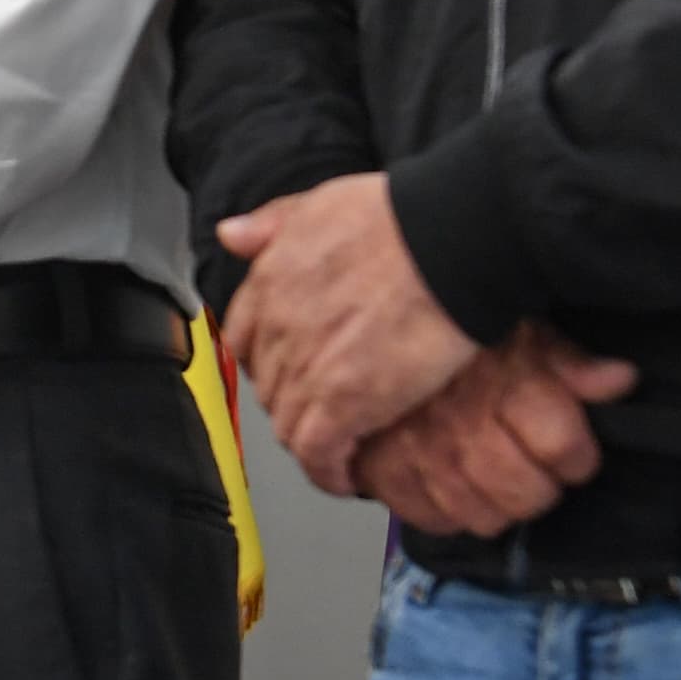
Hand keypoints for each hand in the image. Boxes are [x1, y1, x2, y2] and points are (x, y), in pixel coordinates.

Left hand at [217, 171, 480, 491]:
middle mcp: (278, 326)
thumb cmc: (404, 218)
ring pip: (289, 424)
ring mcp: (306, 367)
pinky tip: (346, 478)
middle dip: (294, 402)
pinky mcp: (342, 403)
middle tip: (325, 413)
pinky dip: (328, 473)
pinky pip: (318, 454)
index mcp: (270, 280)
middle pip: (271, 385)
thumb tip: (231, 235)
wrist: (449, 240)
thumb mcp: (322, 201)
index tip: (290, 370)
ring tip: (340, 448)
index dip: (269, 360)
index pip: (245, 337)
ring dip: (311, 441)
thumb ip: (273, 223)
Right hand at [348, 324, 640, 534]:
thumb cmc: (451, 322)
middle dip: (541, 491)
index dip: (577, 458)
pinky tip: (453, 490)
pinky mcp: (380, 467)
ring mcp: (419, 449)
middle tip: (537, 476)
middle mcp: (462, 420)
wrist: (369, 313)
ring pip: (480, 514)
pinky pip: (427, 517)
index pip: (564, 447)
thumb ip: (568, 359)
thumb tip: (619, 378)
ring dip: (497, 508)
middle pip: (525, 493)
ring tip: (496, 484)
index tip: (573, 454)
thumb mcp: (520, 326)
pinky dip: (444, 513)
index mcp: (505, 381)